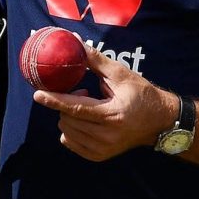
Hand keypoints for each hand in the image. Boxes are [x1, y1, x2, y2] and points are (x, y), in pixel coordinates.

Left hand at [32, 47, 176, 161]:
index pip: (77, 108)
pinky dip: (71, 130)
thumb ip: (95, 60)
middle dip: (67, 103)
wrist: (160, 122)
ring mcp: (102, 149)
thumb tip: (75, 42)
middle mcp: (106, 136)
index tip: (38, 94)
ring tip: (89, 107)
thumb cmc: (141, 94)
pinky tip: (87, 121)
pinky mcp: (98, 156)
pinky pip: (69, 142)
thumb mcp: (121, 74)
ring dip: (69, 116)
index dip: (55, 100)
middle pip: (68, 119)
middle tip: (83, 92)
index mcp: (112, 115)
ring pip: (65, 131)